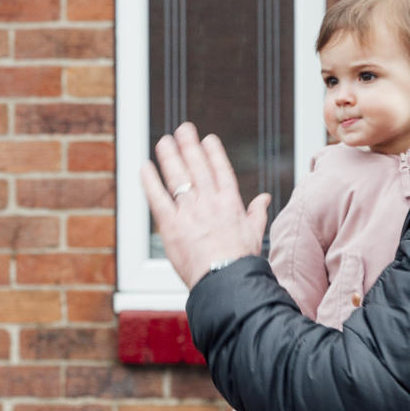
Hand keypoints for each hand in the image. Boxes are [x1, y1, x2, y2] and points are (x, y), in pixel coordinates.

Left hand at [140, 122, 270, 288]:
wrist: (226, 281)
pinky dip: (150, 181)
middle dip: (189, 146)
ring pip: (177, 176)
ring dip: (169, 156)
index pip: (221, 170)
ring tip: (163, 141)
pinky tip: (145, 167)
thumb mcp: (255, 234)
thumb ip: (257, 213)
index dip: (213, 153)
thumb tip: (264, 199)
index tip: (207, 139)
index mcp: (231, 203)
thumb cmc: (241, 262)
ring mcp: (190, 212)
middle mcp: (209, 202)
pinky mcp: (171, 225)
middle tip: (182, 129)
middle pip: (197, 167)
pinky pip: (157, 198)